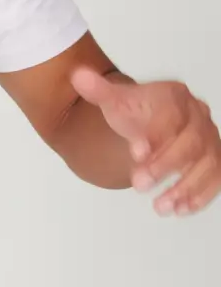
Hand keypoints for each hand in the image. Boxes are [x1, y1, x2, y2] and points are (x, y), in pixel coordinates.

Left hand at [70, 68, 220, 215]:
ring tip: (160, 206)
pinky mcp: (213, 160)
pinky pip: (217, 177)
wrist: (151, 118)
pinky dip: (202, 195)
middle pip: (191, 142)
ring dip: (185, 188)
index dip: (156, 135)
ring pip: (208, 163)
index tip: (136, 154)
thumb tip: (78, 77)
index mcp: (175, 97)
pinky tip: (181, 210)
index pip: (170, 115)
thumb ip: (98, 91)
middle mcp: (198, 117)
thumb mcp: (115, 101)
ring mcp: (209, 139)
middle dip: (166, 165)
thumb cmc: (136, 112)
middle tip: (138, 184)